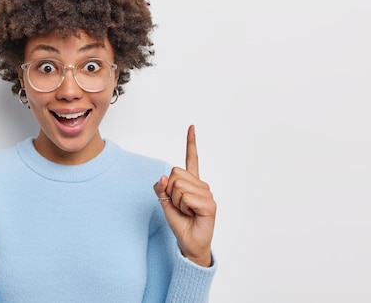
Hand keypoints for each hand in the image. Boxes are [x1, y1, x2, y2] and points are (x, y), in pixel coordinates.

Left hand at [154, 125, 215, 266]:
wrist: (188, 243)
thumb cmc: (180, 222)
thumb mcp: (164, 202)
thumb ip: (161, 188)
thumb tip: (163, 176)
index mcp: (191, 182)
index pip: (192, 158)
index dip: (191, 142)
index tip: (192, 127)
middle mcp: (201, 185)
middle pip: (175, 174)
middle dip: (170, 191)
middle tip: (179, 205)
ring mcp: (206, 193)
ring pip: (179, 186)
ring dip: (176, 201)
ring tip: (186, 211)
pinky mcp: (209, 204)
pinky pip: (186, 197)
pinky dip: (182, 207)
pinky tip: (191, 214)